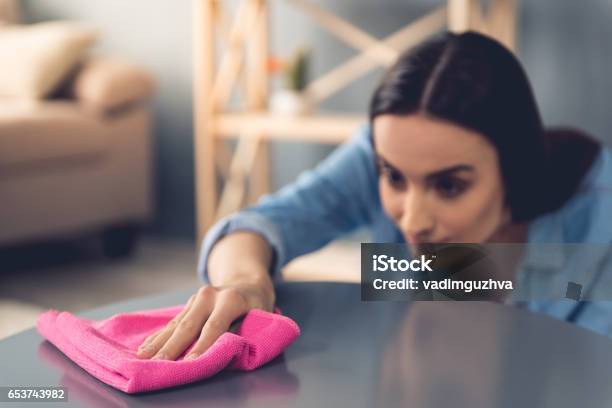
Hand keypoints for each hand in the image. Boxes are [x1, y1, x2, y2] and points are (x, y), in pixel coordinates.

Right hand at [136, 284, 273, 360]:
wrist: (249, 283)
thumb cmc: (256, 306)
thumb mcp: (259, 315)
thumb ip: (241, 331)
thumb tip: (223, 348)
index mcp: (230, 298)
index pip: (214, 326)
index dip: (203, 345)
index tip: (190, 362)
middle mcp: (210, 295)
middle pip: (189, 325)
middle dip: (172, 346)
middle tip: (158, 363)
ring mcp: (197, 298)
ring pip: (176, 323)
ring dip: (159, 342)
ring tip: (143, 356)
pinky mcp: (189, 304)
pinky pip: (173, 322)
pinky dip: (159, 336)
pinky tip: (145, 346)